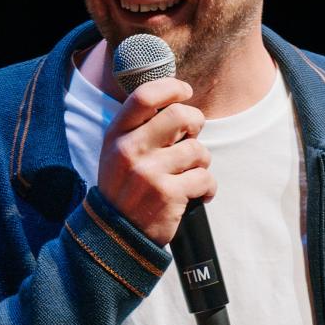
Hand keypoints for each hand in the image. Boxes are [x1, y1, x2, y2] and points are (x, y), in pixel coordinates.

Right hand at [97, 76, 216, 245]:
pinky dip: (208, 188)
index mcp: (117, 136)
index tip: (185, 92)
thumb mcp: (118, 153)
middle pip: (180, 116)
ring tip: (190, 175)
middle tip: (192, 137)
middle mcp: (131, 150)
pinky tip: (198, 194)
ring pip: (198, 150)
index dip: (171, 88)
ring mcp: (149, 172)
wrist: (116, 236)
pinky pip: (205, 178)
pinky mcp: (168, 194)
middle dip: (196, 123)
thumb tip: (179, 105)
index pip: (144, 97)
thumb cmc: (125, 189)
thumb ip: (141, 129)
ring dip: (201, 162)